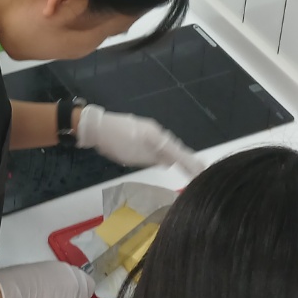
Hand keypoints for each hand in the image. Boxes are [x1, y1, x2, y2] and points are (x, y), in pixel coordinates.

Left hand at [76, 104, 204, 176]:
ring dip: (178, 155)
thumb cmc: (115, 141)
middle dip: (188, 158)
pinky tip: (168, 158)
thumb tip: (171, 162)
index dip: (190, 163)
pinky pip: (159, 144)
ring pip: (167, 145)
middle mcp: (156, 132)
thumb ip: (154, 158)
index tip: (202, 171)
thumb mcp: (135, 154)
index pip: (178, 152)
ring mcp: (148, 131)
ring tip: (190, 165)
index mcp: (157, 137)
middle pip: (175, 147)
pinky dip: (167, 152)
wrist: (95, 127)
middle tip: (201, 169)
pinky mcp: (140, 133)